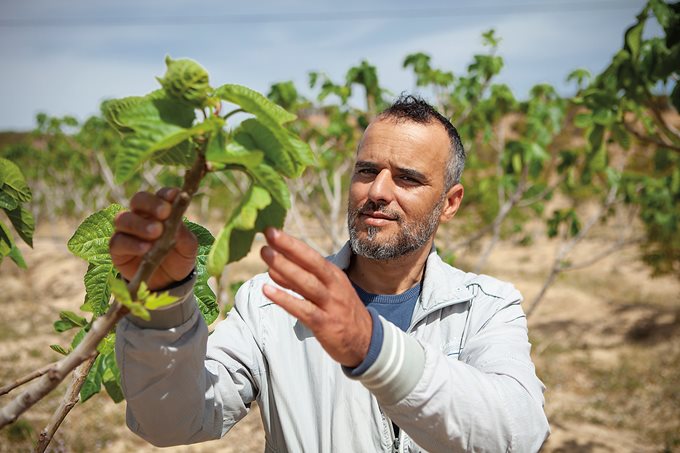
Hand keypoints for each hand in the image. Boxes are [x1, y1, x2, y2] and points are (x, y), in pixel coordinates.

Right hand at [110, 188, 197, 290]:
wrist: (169, 282)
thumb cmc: (179, 258)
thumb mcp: (188, 248)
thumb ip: (183, 234)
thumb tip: (177, 221)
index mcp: (161, 211)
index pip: (161, 195)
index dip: (166, 194)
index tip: (175, 195)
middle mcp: (141, 216)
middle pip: (138, 200)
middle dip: (151, 204)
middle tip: (164, 213)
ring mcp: (127, 231)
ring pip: (124, 219)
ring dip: (140, 224)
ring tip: (156, 233)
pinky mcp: (117, 249)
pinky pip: (118, 242)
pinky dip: (132, 244)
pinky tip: (145, 249)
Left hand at [260, 227, 371, 367]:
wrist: (365, 341)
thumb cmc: (341, 312)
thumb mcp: (327, 291)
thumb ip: (301, 281)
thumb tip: (274, 268)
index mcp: (333, 275)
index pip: (311, 255)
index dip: (292, 243)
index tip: (272, 230)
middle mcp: (333, 286)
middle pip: (311, 263)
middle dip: (290, 247)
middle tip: (269, 234)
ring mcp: (330, 304)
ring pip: (307, 283)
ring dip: (285, 268)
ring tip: (266, 255)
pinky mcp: (324, 324)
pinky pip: (302, 309)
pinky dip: (285, 299)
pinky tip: (267, 290)